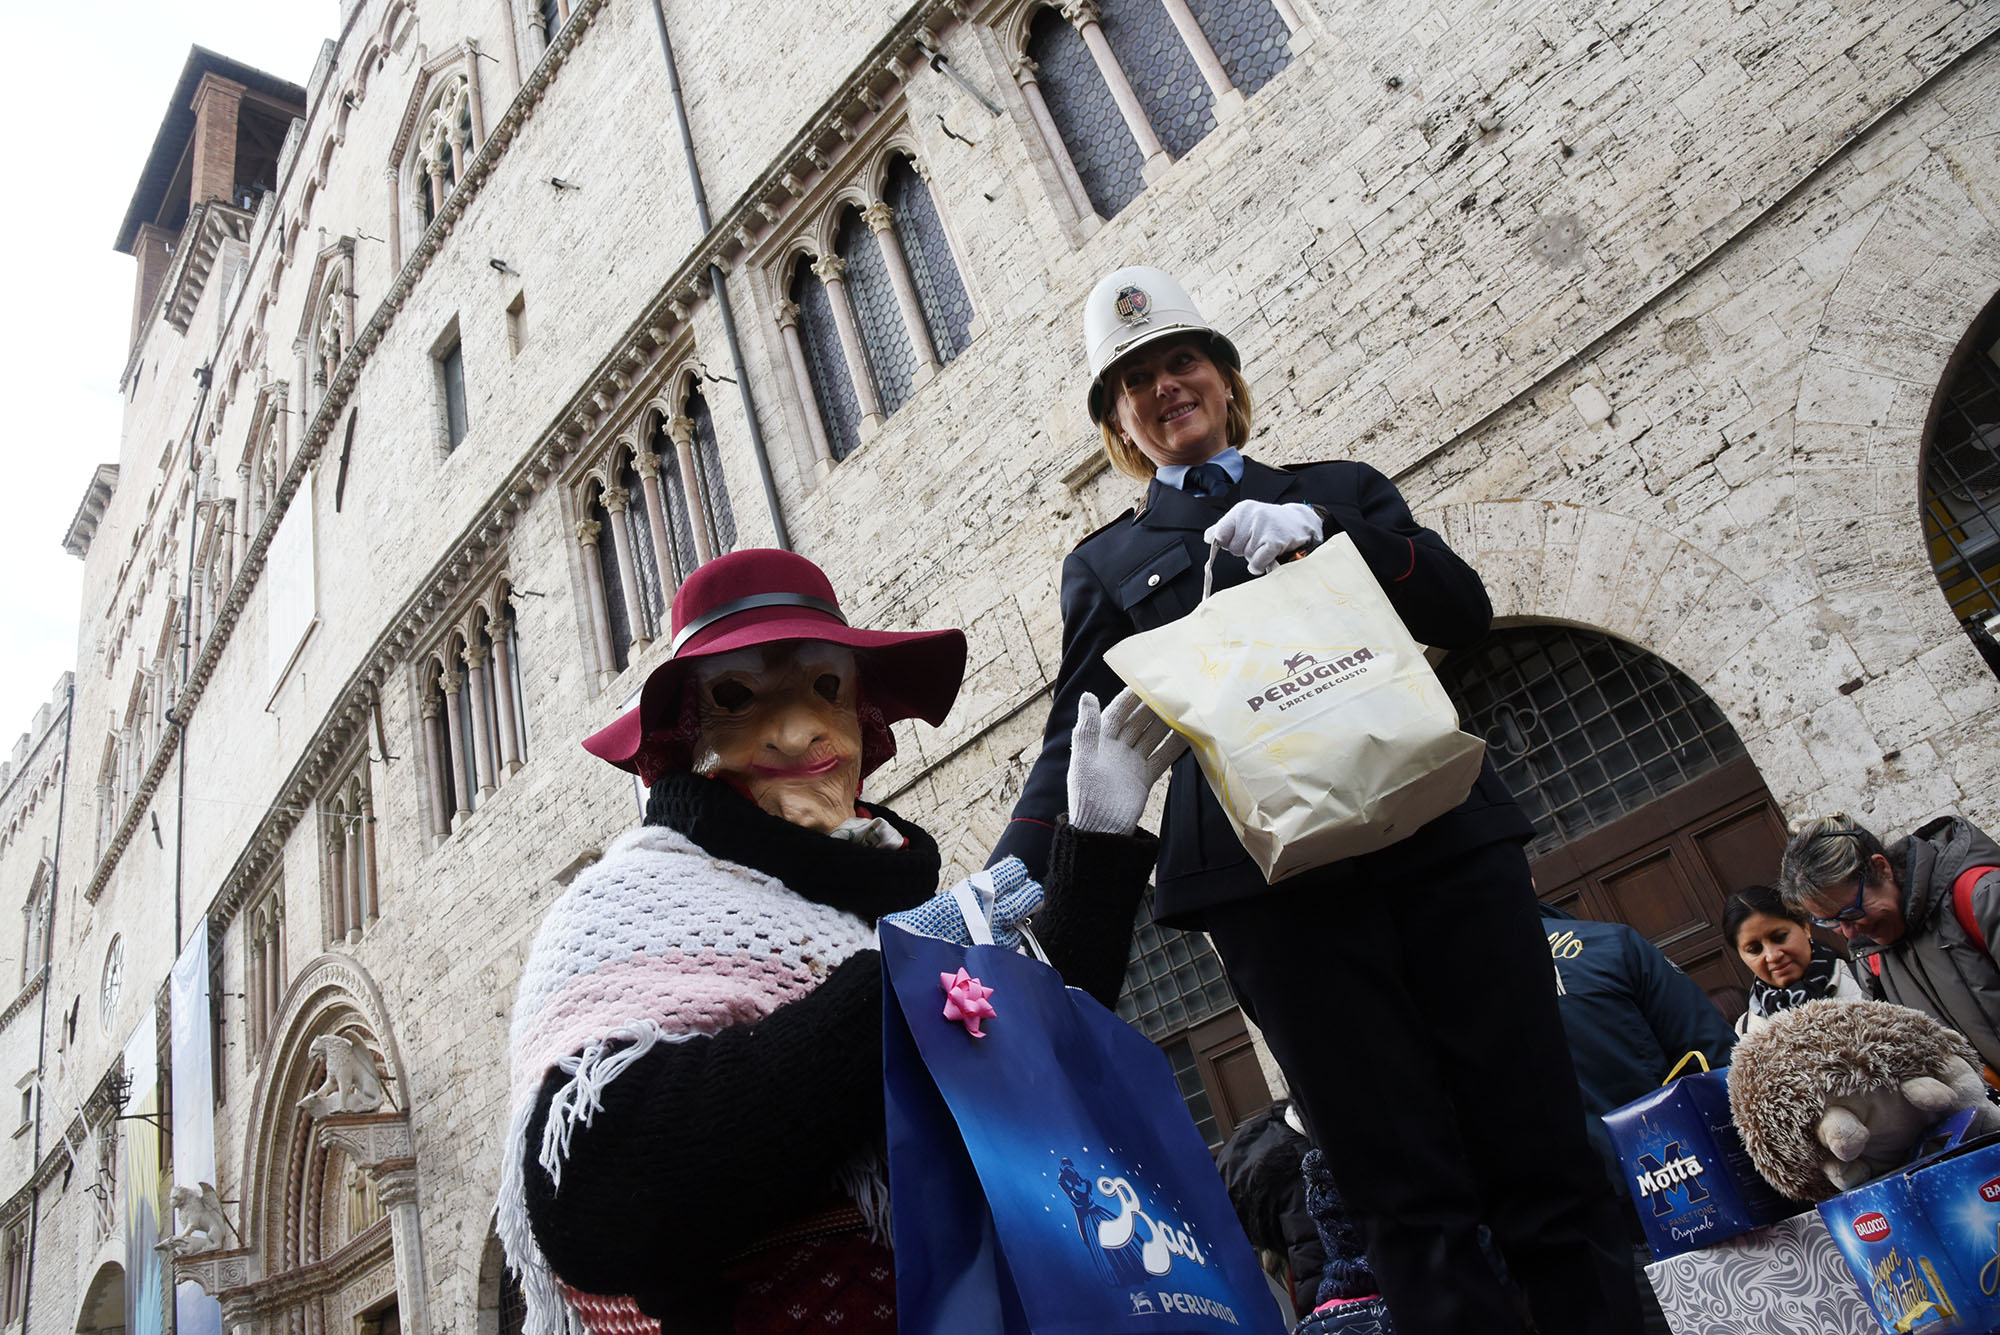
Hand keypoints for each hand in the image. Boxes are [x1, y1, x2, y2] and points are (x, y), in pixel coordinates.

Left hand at [1067, 688, 1188, 834]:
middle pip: (1138, 722)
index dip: (1129, 698)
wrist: (1101, 829)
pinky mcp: (1144, 776)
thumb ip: (1088, 728)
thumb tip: (1087, 695)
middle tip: (1171, 691)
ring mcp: (1132, 762)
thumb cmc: (1086, 794)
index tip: (1145, 682)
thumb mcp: (1084, 759)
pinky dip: (1174, 747)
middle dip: (1152, 707)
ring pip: (1152, 737)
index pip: (1116, 713)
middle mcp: (1117, 748)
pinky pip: (1161, 757)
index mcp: (1099, 741)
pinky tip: (1188, 735)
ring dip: (1166, 724)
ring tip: (1183, 708)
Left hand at [1204, 500, 1323, 574]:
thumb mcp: (1246, 519)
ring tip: (1264, 546)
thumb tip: (1208, 537)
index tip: (1234, 541)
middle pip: (1232, 548)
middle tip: (1256, 542)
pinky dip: (1259, 565)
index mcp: (1242, 510)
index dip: (1225, 543)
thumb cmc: (1269, 523)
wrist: (1299, 522)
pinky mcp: (1275, 541)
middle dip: (1243, 550)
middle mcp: (1252, 516)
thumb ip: (1225, 528)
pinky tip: (1265, 559)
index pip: (1220, 533)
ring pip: (1246, 555)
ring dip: (1254, 557)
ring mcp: (1264, 527)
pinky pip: (1257, 562)